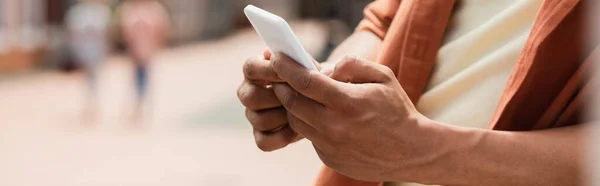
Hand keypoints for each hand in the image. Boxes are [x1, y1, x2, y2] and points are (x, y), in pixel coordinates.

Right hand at [238, 50, 318, 150]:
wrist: (322, 103)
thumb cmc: (313, 79)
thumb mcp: (311, 68)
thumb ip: (305, 62)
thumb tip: (305, 61)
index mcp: (255, 70)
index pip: (250, 67)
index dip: (268, 70)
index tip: (288, 74)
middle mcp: (248, 92)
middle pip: (250, 97)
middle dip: (277, 98)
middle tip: (298, 98)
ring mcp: (252, 115)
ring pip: (259, 120)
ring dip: (283, 117)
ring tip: (303, 113)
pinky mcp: (260, 135)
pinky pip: (264, 141)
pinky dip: (283, 136)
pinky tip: (299, 129)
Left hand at [270, 54, 440, 181]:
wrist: (411, 151)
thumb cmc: (397, 110)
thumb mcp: (383, 76)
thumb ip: (351, 64)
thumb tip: (324, 70)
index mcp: (347, 102)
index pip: (304, 82)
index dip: (286, 68)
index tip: (277, 58)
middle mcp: (335, 126)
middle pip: (292, 103)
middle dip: (283, 87)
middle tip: (282, 77)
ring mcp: (330, 145)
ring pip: (296, 122)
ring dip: (293, 106)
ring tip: (301, 96)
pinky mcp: (329, 158)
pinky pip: (309, 137)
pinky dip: (310, 124)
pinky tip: (321, 117)